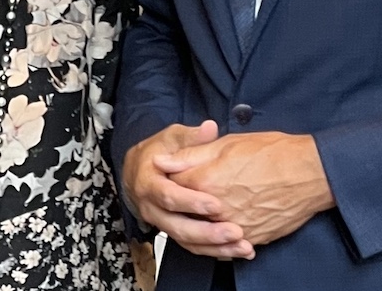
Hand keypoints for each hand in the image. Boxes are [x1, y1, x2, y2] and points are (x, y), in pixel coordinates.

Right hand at [123, 121, 252, 258]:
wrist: (137, 173)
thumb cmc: (157, 152)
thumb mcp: (170, 138)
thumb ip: (191, 137)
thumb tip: (210, 129)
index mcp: (148, 183)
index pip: (168, 195)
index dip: (191, 202)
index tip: (216, 205)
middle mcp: (152, 208)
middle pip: (177, 227)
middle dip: (207, 232)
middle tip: (234, 231)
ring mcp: (162, 224)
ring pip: (186, 242)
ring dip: (215, 247)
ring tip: (243, 246)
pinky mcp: (174, 234)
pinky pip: (193, 248)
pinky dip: (216, 252)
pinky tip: (238, 251)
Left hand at [162, 131, 334, 247]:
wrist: (311, 173)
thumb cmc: (272, 153)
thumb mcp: (226, 145)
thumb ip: (189, 155)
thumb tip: (160, 161)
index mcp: (205, 181)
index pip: (170, 185)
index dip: (170, 178)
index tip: (173, 174)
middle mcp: (217, 209)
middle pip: (184, 213)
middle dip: (181, 204)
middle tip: (189, 193)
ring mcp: (236, 226)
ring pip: (204, 233)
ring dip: (199, 225)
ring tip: (206, 211)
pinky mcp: (253, 237)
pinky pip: (228, 245)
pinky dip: (222, 239)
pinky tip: (224, 227)